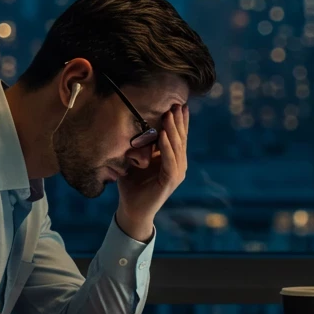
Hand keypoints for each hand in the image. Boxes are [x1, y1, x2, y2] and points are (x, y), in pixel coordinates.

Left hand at [116, 103, 188, 240]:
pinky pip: (170, 161)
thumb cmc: (132, 184)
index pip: (178, 137)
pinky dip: (167, 147)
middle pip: (180, 139)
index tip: (180, 104)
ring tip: (170, 114)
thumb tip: (132, 124)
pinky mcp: (171, 181)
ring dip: (173, 130)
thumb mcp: (135, 160)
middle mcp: (178, 165)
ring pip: (177, 147)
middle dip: (178, 121)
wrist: (132, 209)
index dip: (180, 121)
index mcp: (172, 159)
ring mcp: (177, 173)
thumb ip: (139, 146)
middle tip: (177, 103)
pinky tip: (164, 135)